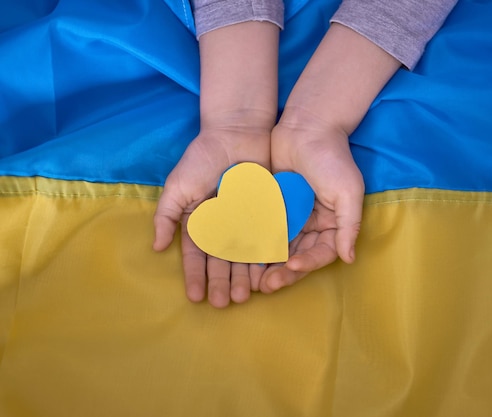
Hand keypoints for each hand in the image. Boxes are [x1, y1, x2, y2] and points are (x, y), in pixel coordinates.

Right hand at [153, 121, 269, 307]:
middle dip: (221, 282)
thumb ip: (166, 215)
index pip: (196, 254)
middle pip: (221, 260)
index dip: (195, 276)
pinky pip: (266, 240)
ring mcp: (245, 221)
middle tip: (223, 304)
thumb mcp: (178, 186)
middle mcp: (222, 226)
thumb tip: (154, 248)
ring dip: (243, 277)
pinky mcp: (266, 214)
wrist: (238, 133)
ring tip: (243, 297)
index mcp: (199, 221)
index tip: (196, 297)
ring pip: (244, 255)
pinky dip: (265, 258)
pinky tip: (264, 276)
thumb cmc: (203, 158)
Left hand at [256, 116, 364, 292]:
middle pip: (299, 256)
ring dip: (268, 265)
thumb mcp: (348, 192)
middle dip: (285, 272)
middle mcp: (313, 225)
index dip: (308, 264)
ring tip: (253, 280)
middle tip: (268, 285)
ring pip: (279, 248)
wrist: (307, 126)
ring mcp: (291, 217)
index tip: (293, 266)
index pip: (322, 253)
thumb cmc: (332, 158)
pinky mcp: (272, 206)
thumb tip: (349, 258)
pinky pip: (263, 229)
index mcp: (333, 224)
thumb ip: (349, 226)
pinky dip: (255, 244)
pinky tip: (243, 255)